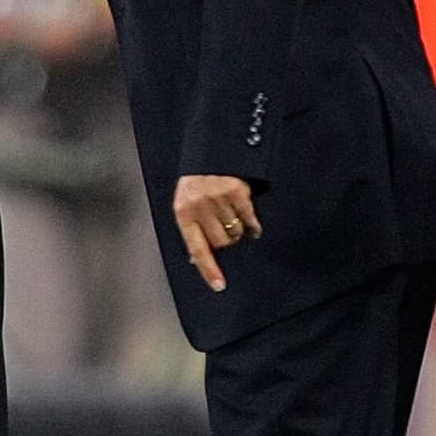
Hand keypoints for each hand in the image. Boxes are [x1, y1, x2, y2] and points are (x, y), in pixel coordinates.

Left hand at [173, 174, 261, 292]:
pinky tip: (251, 223)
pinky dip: (252, 224)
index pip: (197, 248)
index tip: (220, 286)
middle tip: (227, 232)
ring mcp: (218, 198)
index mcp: (183, 212)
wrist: (210, 150)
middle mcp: (200, 206)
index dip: (209, 269)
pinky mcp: (237, 190)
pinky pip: (249, 218)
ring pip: (236, 231)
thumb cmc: (196, 182)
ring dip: (238, 230)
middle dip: (226, 242)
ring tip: (234, 218)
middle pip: (221, 243)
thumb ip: (192, 229)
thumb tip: (197, 260)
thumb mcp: (186, 203)